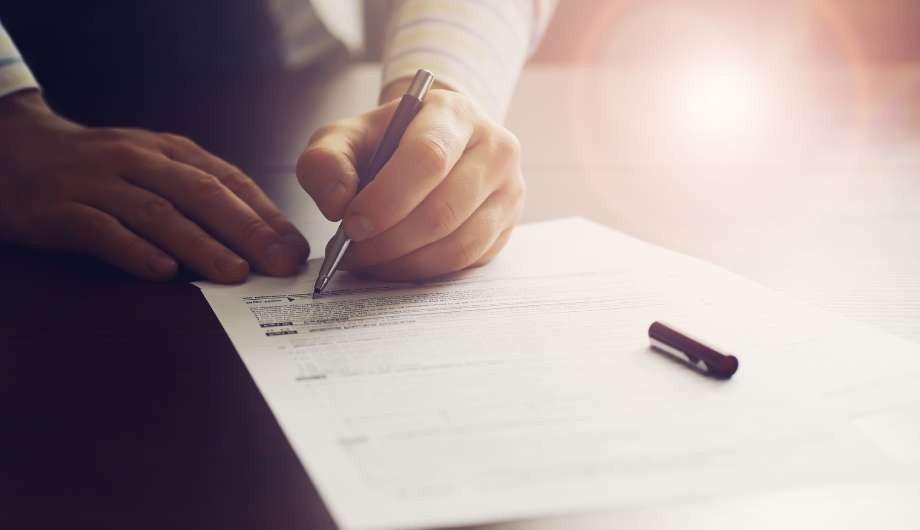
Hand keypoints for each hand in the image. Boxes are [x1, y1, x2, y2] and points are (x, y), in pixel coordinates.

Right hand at [0, 91, 307, 281]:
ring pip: (158, 213)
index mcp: (171, 151)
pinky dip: (135, 251)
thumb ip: (202, 196)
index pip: (228, 181)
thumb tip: (263, 238)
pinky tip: (163, 272)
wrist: (15, 148)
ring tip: (235, 273)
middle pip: (201, 194)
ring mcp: (99, 183)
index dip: (265, 215)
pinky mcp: (61, 209)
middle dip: (247, 230)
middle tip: (279, 263)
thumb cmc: (103, 168)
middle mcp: (139, 161)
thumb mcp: (155, 167)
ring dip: (201, 245)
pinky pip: (102, 230)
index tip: (295, 247)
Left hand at [296, 84, 523, 280]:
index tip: (352, 224)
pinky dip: (424, 271)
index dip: (387, 198)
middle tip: (352, 251)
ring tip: (368, 261)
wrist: (433, 144)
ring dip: (404, 263)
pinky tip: (394, 264)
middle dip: (389, 240)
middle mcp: (495, 149)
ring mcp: (509, 190)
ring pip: (458, 244)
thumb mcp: (347, 137)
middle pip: (443, 209)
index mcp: (455, 113)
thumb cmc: (388, 142)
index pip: (428, 157)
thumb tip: (338, 205)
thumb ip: (326, 161)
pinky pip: (466, 262)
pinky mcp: (507, 227)